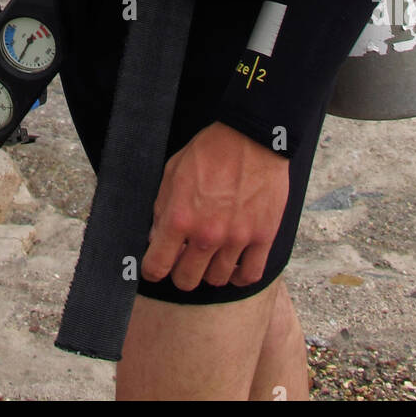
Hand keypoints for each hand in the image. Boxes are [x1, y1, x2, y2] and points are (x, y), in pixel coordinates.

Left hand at [140, 121, 290, 290]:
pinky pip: (250, 275)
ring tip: (211, 256)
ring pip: (217, 280)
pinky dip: (240, 276)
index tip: (156, 266)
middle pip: (186, 280)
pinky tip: (235, 265)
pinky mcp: (263, 236)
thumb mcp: (173, 172)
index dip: (152, 269)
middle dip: (180, 273)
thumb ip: (162, 209)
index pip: (157, 266)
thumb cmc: (210, 150)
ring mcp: (237, 238)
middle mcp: (207, 234)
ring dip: (210, 271)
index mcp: (180, 218)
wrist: (251, 136)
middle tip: (184, 260)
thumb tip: (156, 238)